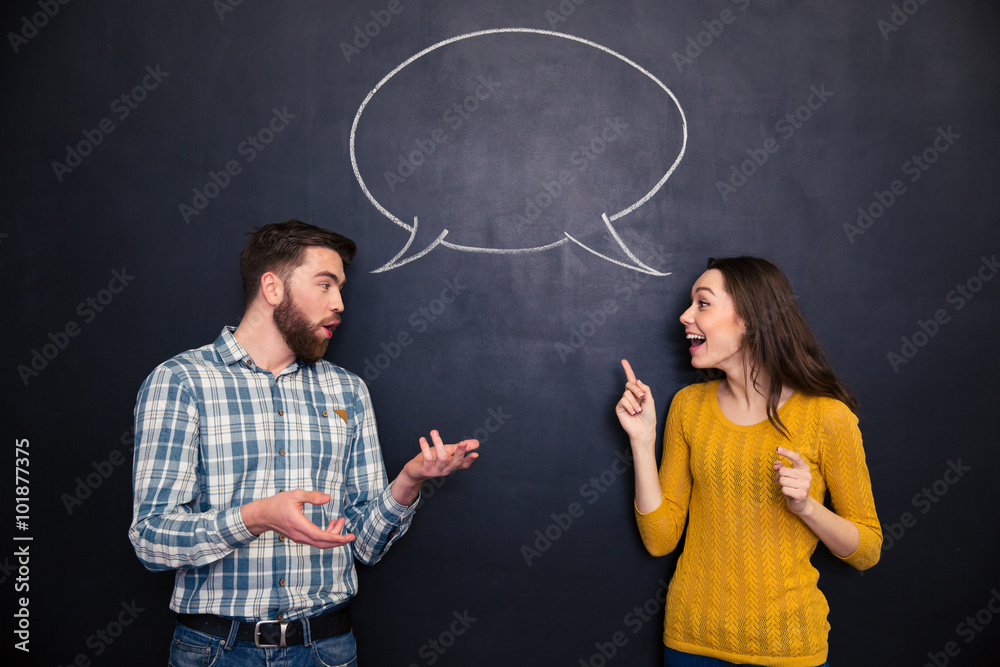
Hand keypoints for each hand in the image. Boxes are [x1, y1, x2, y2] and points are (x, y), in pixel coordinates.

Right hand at [241, 489, 355, 548]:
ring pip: (319, 542)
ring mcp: (299, 538)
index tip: (348, 536)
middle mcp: (299, 535)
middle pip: (322, 543)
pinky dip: (326, 535)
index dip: (336, 538)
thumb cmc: (278, 503)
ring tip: (341, 521)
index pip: (320, 536)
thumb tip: (328, 498)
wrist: (263, 515)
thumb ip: (312, 496)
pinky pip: (315, 540)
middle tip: (352, 535)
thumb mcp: (296, 494)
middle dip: (339, 541)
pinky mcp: (299, 537)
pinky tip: (332, 524)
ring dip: (333, 535)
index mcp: (299, 525)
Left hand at [392, 430, 478, 505]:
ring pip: (442, 458)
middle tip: (463, 443)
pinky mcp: (425, 470)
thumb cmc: (432, 459)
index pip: (464, 464)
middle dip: (460, 453)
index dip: (470, 460)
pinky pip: (427, 458)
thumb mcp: (447, 451)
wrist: (414, 471)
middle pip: (456, 462)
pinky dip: (425, 447)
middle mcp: (446, 469)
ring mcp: (436, 470)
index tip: (476, 454)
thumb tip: (477, 442)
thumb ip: (459, 447)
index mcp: (452, 465)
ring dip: (438, 443)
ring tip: (434, 432)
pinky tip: (422, 439)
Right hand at [615, 359, 656, 443]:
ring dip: (635, 402)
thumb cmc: (649, 417)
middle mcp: (630, 395)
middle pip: (629, 384)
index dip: (628, 370)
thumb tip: (636, 379)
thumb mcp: (650, 400)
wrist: (644, 429)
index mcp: (638, 393)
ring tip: (638, 411)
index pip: (632, 379)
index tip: (623, 361)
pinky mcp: (619, 407)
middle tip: (642, 397)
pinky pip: (623, 400)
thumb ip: (644, 388)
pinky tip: (633, 413)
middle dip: (636, 389)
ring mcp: (624, 401)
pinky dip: (630, 406)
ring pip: (627, 393)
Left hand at [772, 447, 812, 515]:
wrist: (800, 503)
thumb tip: (776, 465)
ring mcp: (806, 485)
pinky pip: (784, 489)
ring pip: (782, 480)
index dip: (786, 452)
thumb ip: (779, 466)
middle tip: (783, 481)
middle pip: (782, 470)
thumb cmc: (791, 485)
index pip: (796, 457)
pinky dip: (783, 491)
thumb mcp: (785, 474)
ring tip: (787, 487)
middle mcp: (807, 475)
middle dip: (778, 476)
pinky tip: (789, 493)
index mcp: (804, 468)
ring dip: (780, 484)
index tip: (777, 449)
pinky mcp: (802, 495)